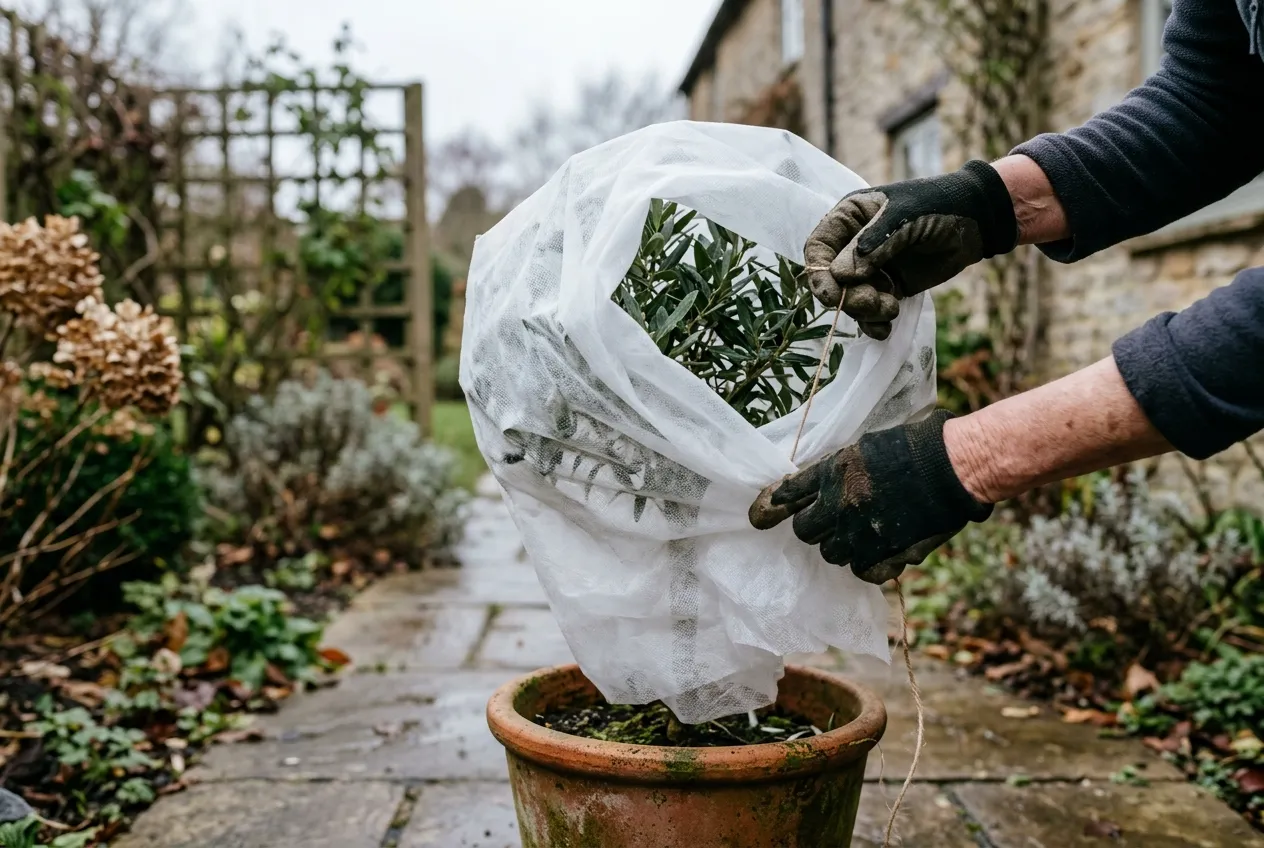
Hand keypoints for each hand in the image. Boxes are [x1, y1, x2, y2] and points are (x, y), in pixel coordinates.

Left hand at [748, 411, 992, 582]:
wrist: (954, 466)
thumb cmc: (913, 446)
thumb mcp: (864, 447)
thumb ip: (836, 470)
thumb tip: (814, 491)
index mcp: (832, 472)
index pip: (787, 494)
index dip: (770, 507)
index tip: (759, 517)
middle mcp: (840, 505)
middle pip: (805, 532)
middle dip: (815, 528)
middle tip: (833, 522)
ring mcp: (862, 533)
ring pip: (832, 554)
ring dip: (842, 546)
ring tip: (863, 533)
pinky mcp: (886, 554)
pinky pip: (862, 571)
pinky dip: (868, 564)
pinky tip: (880, 549)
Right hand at [804, 160, 1017, 339]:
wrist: (977, 220)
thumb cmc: (938, 205)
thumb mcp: (903, 218)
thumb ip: (871, 245)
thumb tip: (839, 276)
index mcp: (849, 218)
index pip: (818, 248)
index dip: (819, 272)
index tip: (831, 292)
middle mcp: (853, 245)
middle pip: (832, 280)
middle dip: (848, 296)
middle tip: (874, 302)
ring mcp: (871, 268)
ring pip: (850, 298)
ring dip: (865, 311)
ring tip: (891, 309)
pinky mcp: (889, 287)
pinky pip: (871, 311)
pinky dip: (874, 323)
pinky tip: (885, 329)